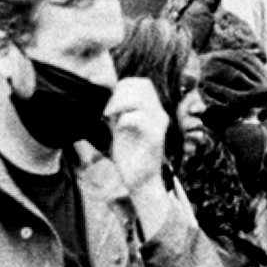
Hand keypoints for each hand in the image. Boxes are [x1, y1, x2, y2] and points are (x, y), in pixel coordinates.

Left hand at [104, 74, 169, 207]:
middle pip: (143, 85)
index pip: (142, 84)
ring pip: (141, 97)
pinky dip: (123, 119)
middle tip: (108, 111)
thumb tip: (106, 96)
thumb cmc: (130, 157)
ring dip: (120, 103)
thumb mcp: (121, 128)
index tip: (110, 104)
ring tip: (109, 116)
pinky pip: (138, 118)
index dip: (123, 87)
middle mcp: (159, 114)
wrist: (142, 182)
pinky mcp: (154, 138)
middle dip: (120, 93)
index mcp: (153, 110)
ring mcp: (158, 125)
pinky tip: (117, 129)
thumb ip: (118, 112)